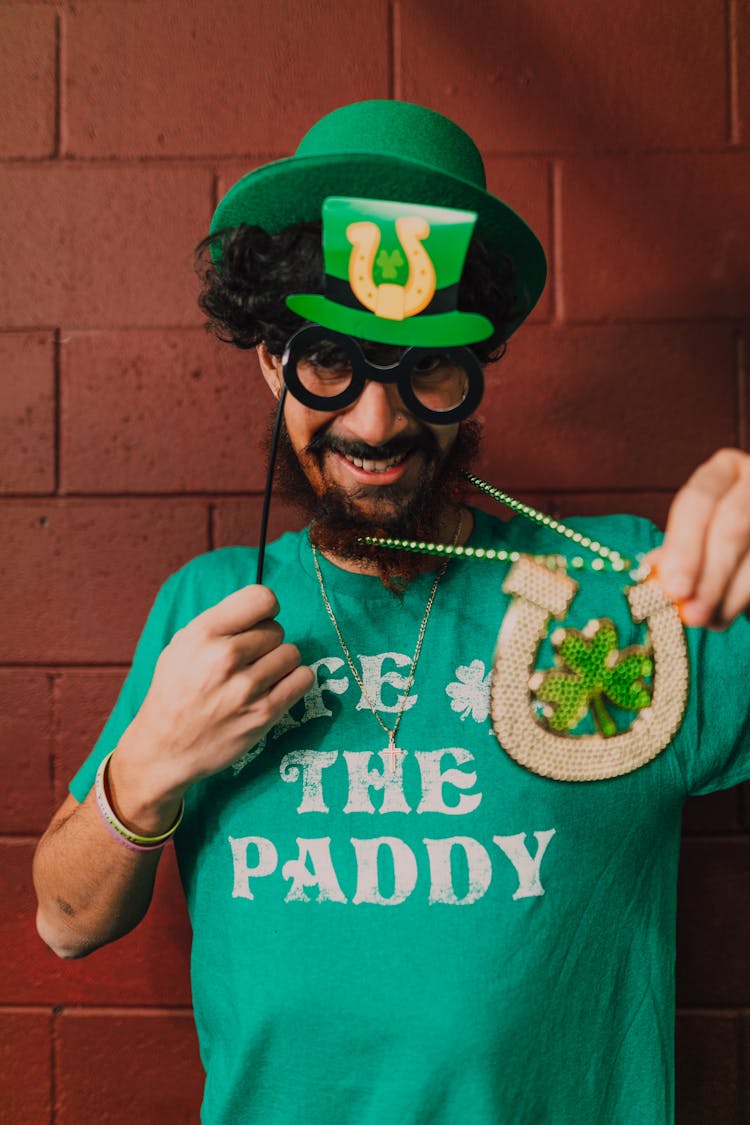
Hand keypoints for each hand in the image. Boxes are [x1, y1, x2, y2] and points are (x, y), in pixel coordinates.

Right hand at [111, 585, 314, 818]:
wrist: (165, 748)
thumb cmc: (174, 693)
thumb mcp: (181, 646)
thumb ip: (220, 624)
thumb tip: (261, 609)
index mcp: (203, 634)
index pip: (261, 598)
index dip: (266, 608)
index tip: (260, 621)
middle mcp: (225, 656)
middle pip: (277, 629)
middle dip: (266, 642)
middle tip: (249, 660)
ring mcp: (246, 687)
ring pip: (292, 653)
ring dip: (280, 663)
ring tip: (260, 677)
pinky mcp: (264, 713)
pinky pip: (303, 679)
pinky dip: (295, 681)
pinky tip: (277, 688)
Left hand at [649, 448, 749, 628]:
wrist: (749, 547)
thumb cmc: (715, 537)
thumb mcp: (695, 534)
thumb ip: (676, 551)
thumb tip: (653, 575)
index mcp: (724, 471)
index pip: (699, 499)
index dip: (684, 544)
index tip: (672, 587)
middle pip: (732, 525)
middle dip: (709, 574)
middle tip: (691, 613)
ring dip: (729, 597)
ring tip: (705, 621)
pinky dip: (742, 602)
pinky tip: (722, 616)